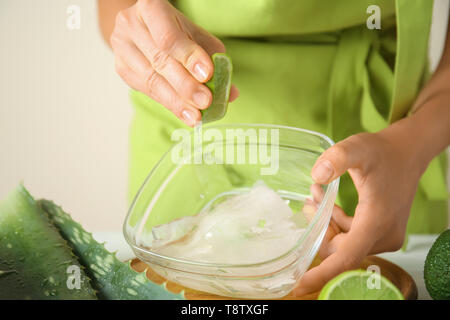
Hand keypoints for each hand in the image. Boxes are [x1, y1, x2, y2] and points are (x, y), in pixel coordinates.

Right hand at [110, 0, 238, 125]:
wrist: (145, 29)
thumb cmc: (176, 30)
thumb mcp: (196, 35)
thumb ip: (214, 58)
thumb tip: (231, 92)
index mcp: (151, 8)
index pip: (169, 37)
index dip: (189, 57)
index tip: (208, 75)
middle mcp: (131, 25)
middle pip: (160, 61)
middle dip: (186, 86)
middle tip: (206, 101)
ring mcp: (122, 48)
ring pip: (152, 81)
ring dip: (178, 102)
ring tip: (197, 116)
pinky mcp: (122, 69)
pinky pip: (147, 91)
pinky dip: (170, 104)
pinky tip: (185, 114)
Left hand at [294, 126, 427, 295]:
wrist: (407, 153)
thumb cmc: (383, 151)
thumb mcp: (357, 148)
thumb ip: (337, 158)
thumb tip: (316, 176)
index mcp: (375, 222)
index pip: (345, 258)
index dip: (321, 274)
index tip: (298, 286)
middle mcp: (382, 236)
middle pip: (339, 249)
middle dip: (318, 230)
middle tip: (308, 204)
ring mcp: (384, 237)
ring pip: (344, 243)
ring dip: (327, 224)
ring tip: (314, 197)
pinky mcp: (381, 233)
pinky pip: (352, 237)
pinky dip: (337, 223)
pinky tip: (326, 202)